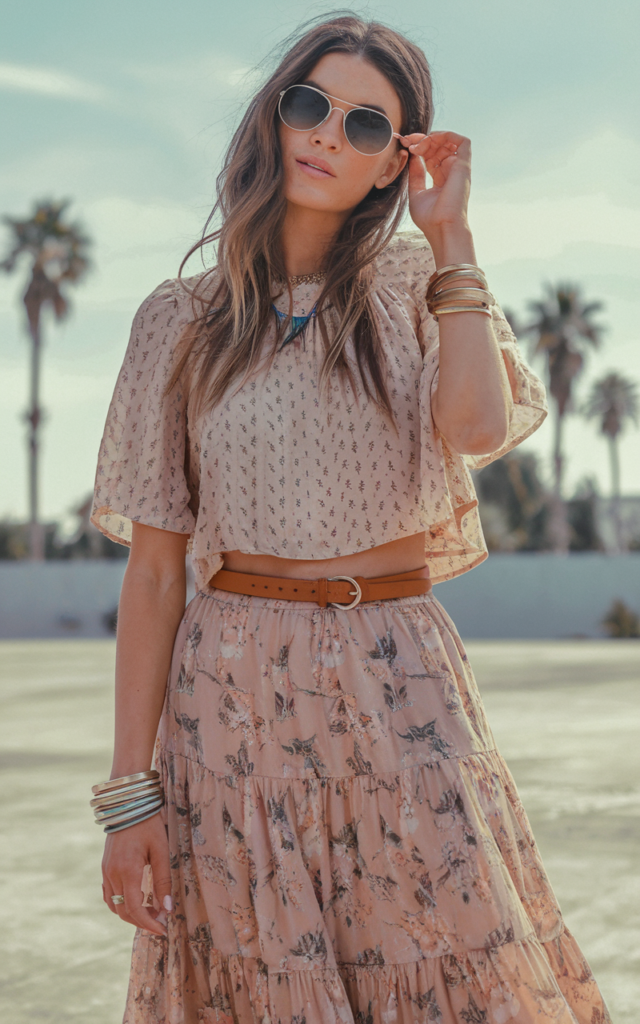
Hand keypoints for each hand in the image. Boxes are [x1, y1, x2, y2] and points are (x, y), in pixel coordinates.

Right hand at [101, 812, 171, 936]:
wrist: (128, 804)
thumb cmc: (148, 824)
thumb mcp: (161, 850)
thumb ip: (163, 880)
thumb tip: (167, 909)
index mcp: (127, 870)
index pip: (134, 909)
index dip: (148, 923)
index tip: (163, 930)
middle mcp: (112, 874)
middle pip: (123, 911)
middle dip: (142, 921)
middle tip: (161, 922)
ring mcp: (106, 871)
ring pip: (114, 905)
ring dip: (131, 914)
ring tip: (151, 912)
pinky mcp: (105, 867)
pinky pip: (109, 894)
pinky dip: (121, 903)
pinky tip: (136, 900)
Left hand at [397, 130, 471, 242]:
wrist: (442, 228)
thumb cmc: (429, 218)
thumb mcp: (416, 192)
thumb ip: (415, 174)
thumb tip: (412, 156)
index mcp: (440, 180)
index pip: (430, 157)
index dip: (418, 148)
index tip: (404, 146)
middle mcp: (451, 173)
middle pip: (438, 147)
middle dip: (421, 140)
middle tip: (407, 141)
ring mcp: (458, 169)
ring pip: (449, 142)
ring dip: (431, 138)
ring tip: (416, 145)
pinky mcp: (464, 165)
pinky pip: (462, 141)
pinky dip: (446, 135)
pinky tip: (430, 140)